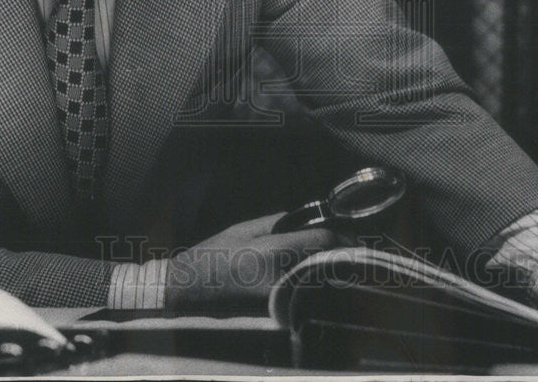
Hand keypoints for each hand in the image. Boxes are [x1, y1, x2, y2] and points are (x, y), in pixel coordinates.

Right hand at [163, 213, 346, 311]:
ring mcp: (279, 302)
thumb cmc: (212, 257)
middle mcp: (281, 279)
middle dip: (341, 258)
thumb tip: (309, 221)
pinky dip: (315, 290)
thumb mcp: (243, 230)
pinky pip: (305, 299)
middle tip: (348, 251)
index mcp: (273, 253)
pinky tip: (314, 283)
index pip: (323, 244)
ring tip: (334, 265)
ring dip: (331, 275)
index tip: (352, 236)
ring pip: (319, 285)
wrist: (185, 293)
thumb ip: (279, 222)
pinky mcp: (275, 316)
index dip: (343, 238)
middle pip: (327, 267)